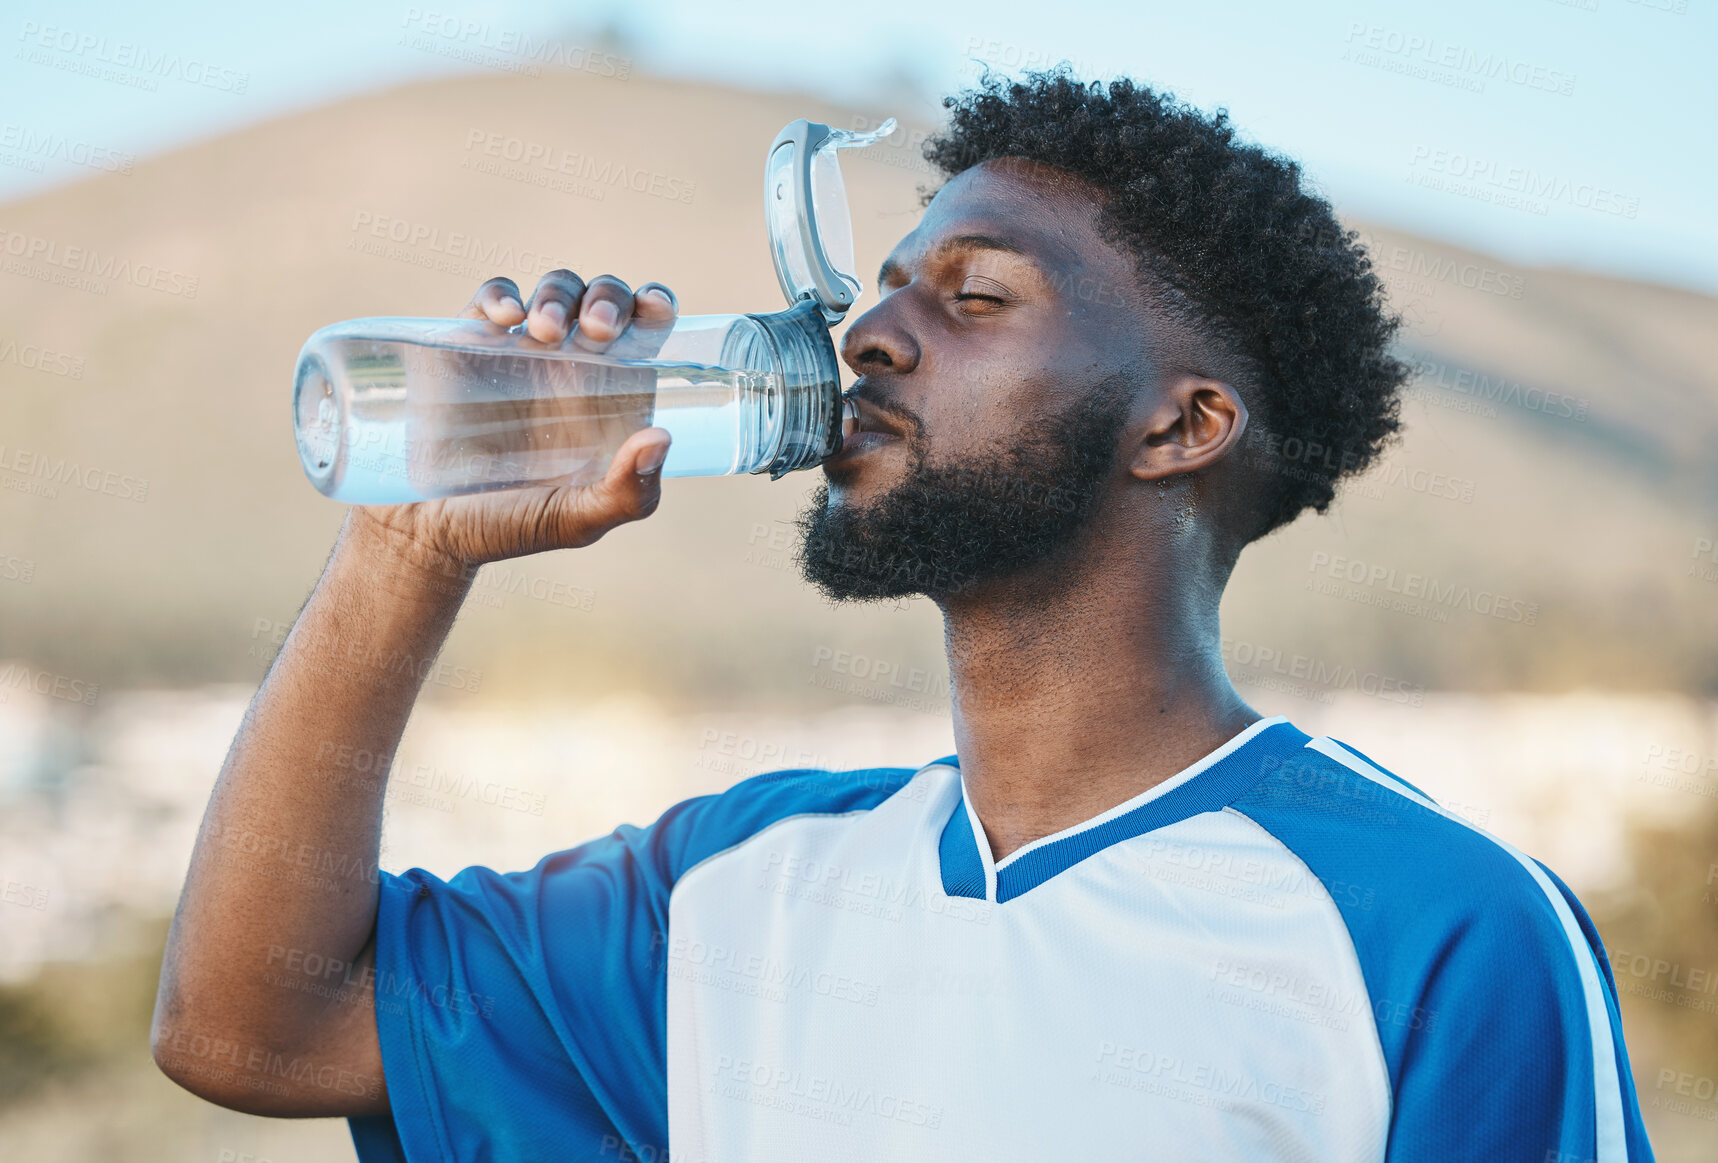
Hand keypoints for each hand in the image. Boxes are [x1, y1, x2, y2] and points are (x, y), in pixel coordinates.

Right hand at [348, 270, 679, 572]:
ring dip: (559, 295)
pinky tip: (506, 319)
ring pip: (555, 290)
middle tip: (597, 329)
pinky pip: (491, 300)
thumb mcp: (576, 521)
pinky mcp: (469, 343)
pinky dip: (501, 295)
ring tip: (546, 330)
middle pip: (604, 299)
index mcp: (611, 395)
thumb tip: (660, 438)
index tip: (654, 308)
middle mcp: (573, 364)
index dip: (654, 306)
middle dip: (609, 297)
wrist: (425, 527)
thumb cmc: (509, 526)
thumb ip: (628, 494)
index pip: (646, 332)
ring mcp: (522, 349)